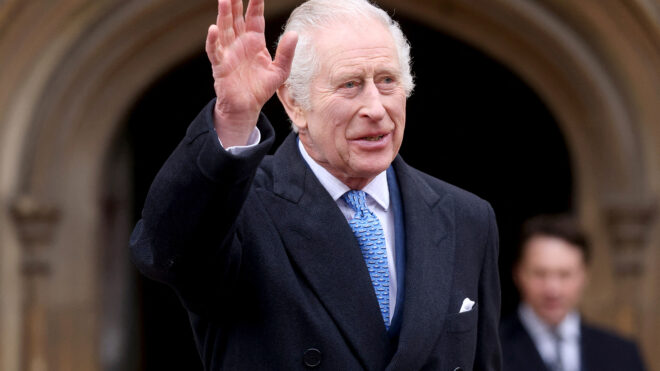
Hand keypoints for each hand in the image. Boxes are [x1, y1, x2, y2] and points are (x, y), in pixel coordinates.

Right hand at [205, 0, 297, 146]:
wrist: (247, 107)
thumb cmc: (261, 88)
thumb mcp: (280, 71)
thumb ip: (286, 53)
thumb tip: (294, 34)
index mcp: (254, 42)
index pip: (254, 18)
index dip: (256, 5)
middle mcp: (240, 43)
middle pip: (236, 19)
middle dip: (236, 4)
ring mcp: (228, 52)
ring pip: (224, 29)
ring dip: (224, 15)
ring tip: (225, 0)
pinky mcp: (220, 65)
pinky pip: (214, 51)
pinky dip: (212, 41)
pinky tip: (213, 29)